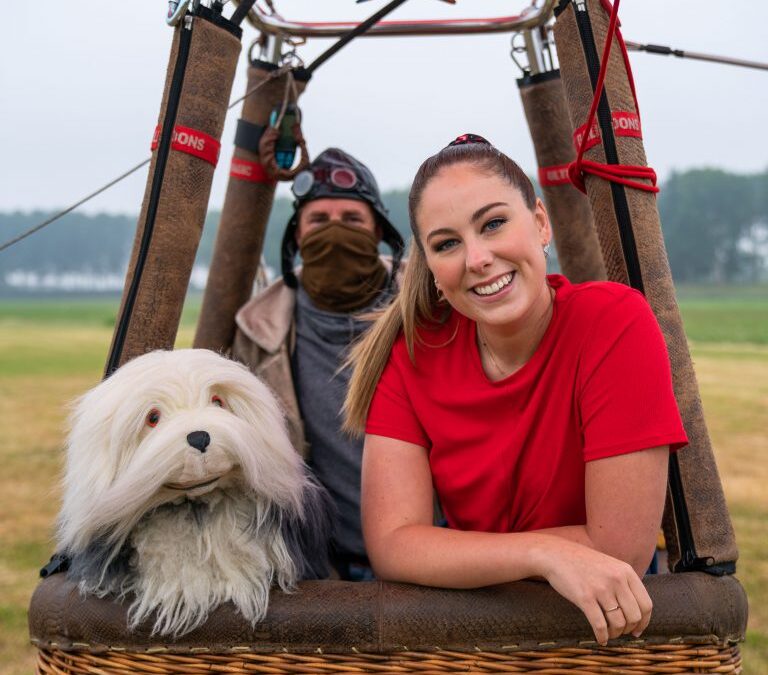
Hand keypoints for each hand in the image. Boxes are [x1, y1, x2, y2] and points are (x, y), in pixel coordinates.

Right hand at [535, 538, 652, 644]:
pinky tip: (600, 639)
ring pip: (618, 623)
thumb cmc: (583, 563)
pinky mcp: (584, 597)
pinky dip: (602, 637)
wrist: (556, 554)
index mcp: (626, 571)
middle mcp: (616, 579)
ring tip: (609, 634)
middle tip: (620, 632)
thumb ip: (624, 583)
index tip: (637, 630)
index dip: (644, 622)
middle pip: (634, 616)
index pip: (646, 604)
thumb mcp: (610, 566)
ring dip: (615, 634)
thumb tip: (638, 613)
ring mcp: (600, 588)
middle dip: (628, 629)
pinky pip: (600, 625)